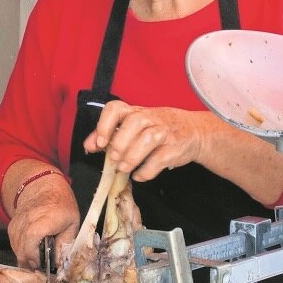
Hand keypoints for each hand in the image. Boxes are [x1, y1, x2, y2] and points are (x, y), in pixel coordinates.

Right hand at [7, 172, 78, 269]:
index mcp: (47, 218)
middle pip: (21, 246)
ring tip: (35, 260)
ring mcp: (18, 221)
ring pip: (15, 246)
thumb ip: (65, 243)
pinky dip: (19, 250)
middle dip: (29, 261)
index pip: (32, 236)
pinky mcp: (12, 224)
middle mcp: (29, 219)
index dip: (34, 253)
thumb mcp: (72, 223)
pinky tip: (28, 252)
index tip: (40, 263)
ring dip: (24, 257)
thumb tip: (59, 263)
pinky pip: (13, 242)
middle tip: (39, 267)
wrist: (43, 186)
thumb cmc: (61, 205)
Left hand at [82, 101, 205, 181]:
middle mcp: (151, 117)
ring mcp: (165, 131)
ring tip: (124, 168)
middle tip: (114, 159)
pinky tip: (140, 175)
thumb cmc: (158, 128)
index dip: (105, 124)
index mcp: (136, 111)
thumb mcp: (134, 125)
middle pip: (134, 122)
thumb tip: (89, 145)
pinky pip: (160, 159)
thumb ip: (110, 134)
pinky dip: (146, 171)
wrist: (194, 131)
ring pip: (148, 139)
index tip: (100, 142)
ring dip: (132, 157)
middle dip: (120, 143)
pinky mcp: (175, 148)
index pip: (116, 108)